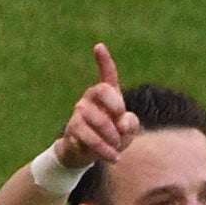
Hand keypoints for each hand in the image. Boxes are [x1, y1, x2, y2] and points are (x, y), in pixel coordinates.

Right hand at [55, 43, 140, 168]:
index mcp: (106, 95)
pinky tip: (113, 157)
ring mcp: (79, 112)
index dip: (104, 61)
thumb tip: (122, 123)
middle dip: (116, 107)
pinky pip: (89, 137)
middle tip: (123, 128)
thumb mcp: (128, 132)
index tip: (98, 47)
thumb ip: (132, 124)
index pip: (106, 75)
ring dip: (112, 137)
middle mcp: (90, 98)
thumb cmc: (111, 138)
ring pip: (97, 119)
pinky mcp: (73, 129)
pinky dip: (104, 149)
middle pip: (102, 90)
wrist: (87, 156)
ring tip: (118, 149)